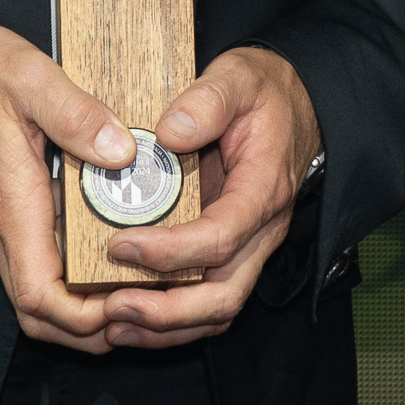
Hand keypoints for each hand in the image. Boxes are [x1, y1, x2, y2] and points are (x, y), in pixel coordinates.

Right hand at [0, 16, 133, 350]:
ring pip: (34, 292)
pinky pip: (30, 263)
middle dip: (91, 327)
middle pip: (39, 312)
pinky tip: (106, 250)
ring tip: (134, 286)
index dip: (82, 319)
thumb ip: (77, 114)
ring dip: (80, 306)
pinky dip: (67, 276)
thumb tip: (121, 152)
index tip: (126, 306)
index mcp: (10, 203)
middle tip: (144, 307)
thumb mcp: (28, 74)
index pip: (38, 296)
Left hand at [92, 45, 319, 349]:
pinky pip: (206, 303)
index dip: (170, 251)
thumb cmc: (263, 94)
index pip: (222, 237)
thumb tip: (169, 133)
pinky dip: (169, 322)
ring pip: (216, 311)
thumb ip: (207, 100)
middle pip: (223, 294)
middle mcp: (261, 230)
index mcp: (263, 189)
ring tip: (112, 323)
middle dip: (167, 311)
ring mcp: (249, 248)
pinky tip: (128, 319)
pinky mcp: (231, 254)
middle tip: (112, 306)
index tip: (119, 244)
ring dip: (165, 327)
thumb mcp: (237, 78)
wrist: (293, 106)